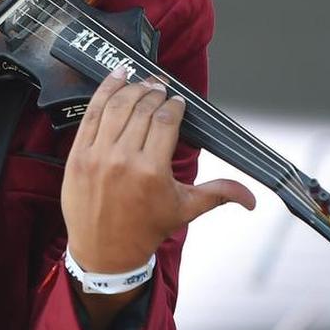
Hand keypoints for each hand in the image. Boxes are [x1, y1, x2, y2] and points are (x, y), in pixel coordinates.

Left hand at [61, 66, 254, 272]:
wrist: (105, 252)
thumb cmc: (145, 229)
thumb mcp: (185, 210)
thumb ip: (218, 194)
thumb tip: (252, 199)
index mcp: (152, 171)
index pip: (165, 121)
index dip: (174, 105)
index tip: (178, 101)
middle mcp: (123, 159)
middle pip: (141, 109)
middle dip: (154, 92)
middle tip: (161, 85)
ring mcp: (97, 155)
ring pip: (116, 107)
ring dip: (131, 88)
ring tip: (142, 80)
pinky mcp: (78, 154)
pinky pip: (91, 114)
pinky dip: (103, 92)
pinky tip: (115, 77)